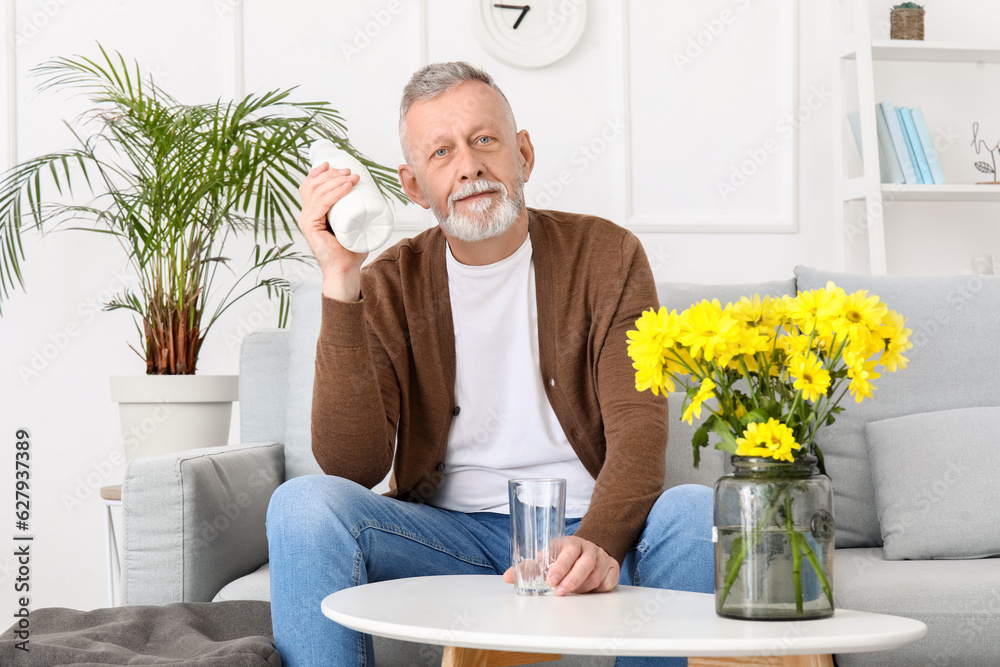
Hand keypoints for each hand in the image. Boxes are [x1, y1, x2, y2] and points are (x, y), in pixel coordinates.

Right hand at [297, 162, 366, 298]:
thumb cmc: (350, 250)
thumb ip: (356, 214)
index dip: (318, 172)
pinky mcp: (310, 227)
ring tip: (352, 177)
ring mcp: (306, 221)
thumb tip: (372, 197)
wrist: (345, 270)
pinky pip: (320, 204)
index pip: (309, 186)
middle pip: (312, 185)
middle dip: (331, 174)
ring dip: (335, 180)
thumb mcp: (352, 226)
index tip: (333, 164)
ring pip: (316, 192)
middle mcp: (306, 215)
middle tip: (349, 171)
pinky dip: (334, 193)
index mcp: (312, 213)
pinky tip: (346, 187)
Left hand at [503, 536, 618, 595]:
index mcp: (570, 543)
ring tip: (572, 592)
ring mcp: (602, 557)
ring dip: (583, 587)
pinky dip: (599, 589)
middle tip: (560, 592)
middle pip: (585, 563)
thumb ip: (528, 568)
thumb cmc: (564, 555)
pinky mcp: (613, 568)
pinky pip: (609, 582)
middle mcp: (588, 548)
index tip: (550, 580)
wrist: (589, 548)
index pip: (568, 551)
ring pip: (597, 575)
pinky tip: (589, 590)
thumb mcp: (547, 557)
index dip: (560, 566)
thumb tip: (507, 577)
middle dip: (572, 580)